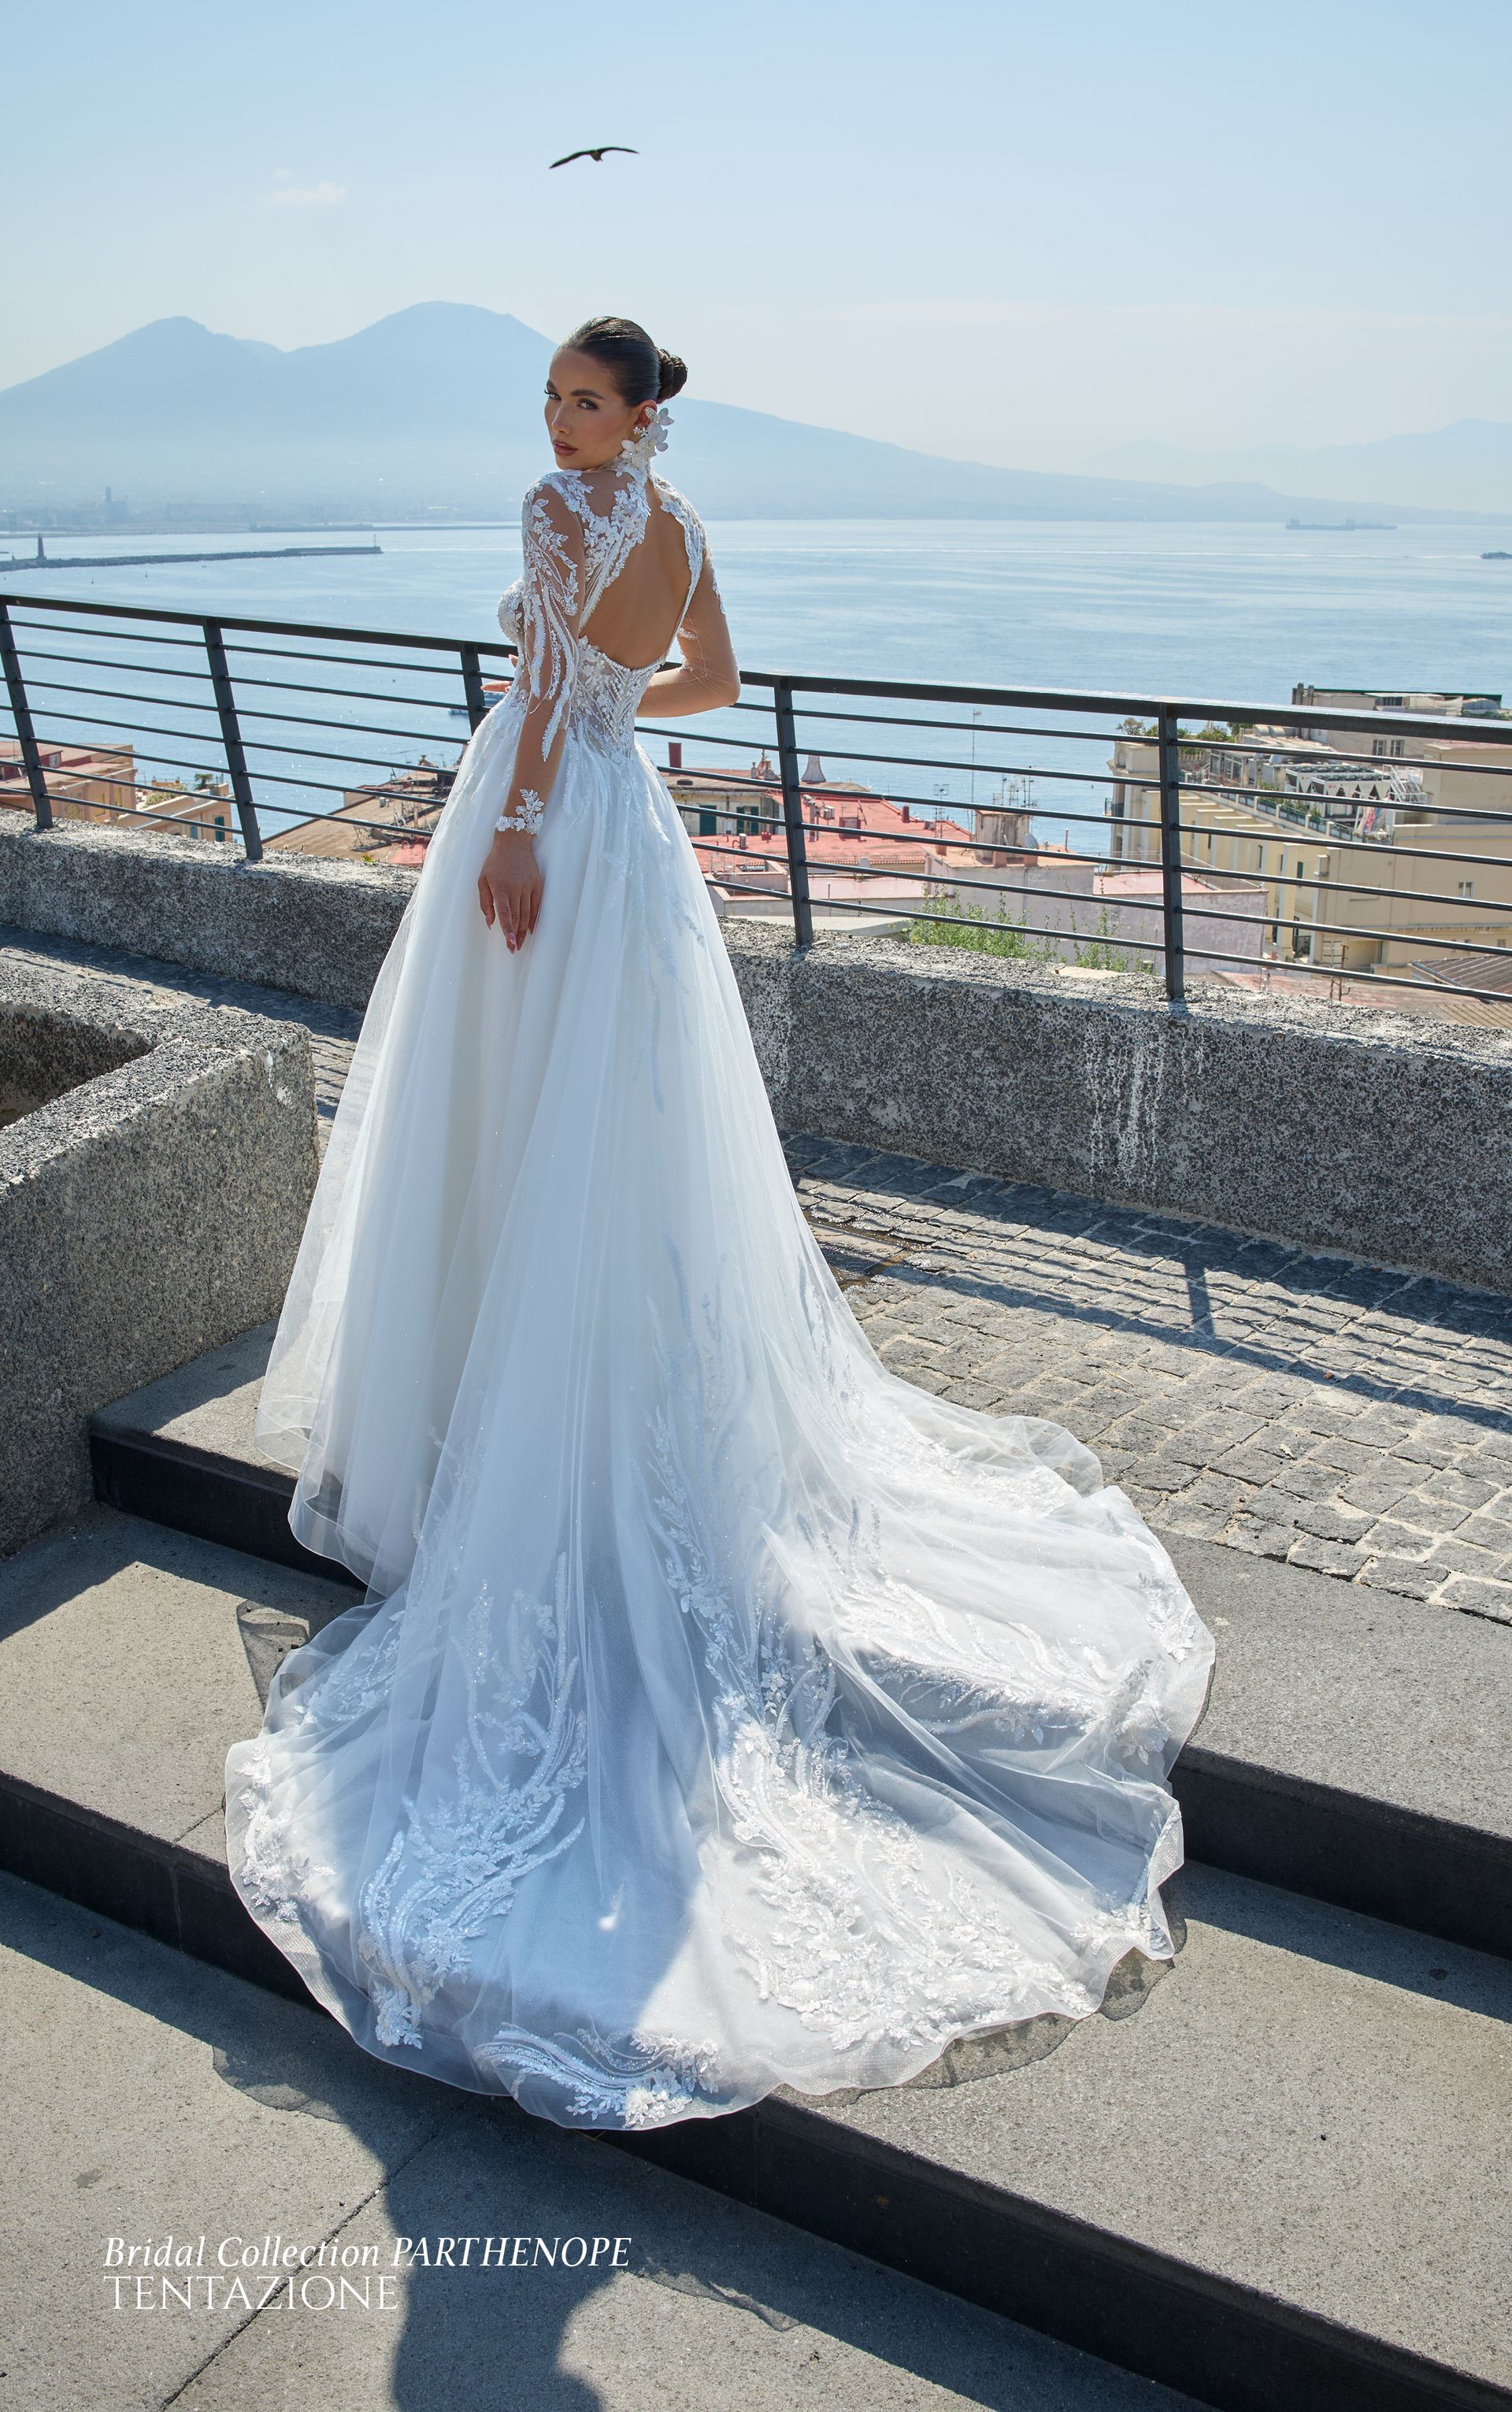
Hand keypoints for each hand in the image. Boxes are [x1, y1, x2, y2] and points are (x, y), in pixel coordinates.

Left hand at [478, 828, 542, 950]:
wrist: (513, 843)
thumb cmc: (494, 863)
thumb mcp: (482, 880)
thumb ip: (485, 902)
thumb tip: (490, 923)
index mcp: (500, 887)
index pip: (506, 913)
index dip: (508, 930)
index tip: (510, 943)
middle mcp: (516, 887)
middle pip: (517, 917)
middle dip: (515, 935)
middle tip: (513, 949)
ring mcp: (528, 886)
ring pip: (527, 914)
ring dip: (524, 930)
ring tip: (520, 943)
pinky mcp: (537, 884)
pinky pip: (537, 906)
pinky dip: (534, 919)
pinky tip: (531, 930)